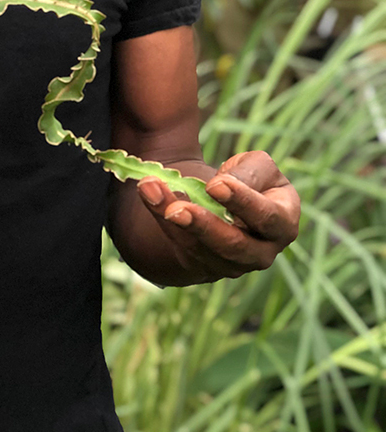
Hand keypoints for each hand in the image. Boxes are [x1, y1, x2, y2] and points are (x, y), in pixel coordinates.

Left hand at [137, 150, 299, 281]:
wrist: (223, 198)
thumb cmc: (248, 178)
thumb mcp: (257, 166)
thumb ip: (248, 172)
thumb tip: (223, 185)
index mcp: (283, 222)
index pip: (268, 217)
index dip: (243, 202)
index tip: (215, 184)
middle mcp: (262, 251)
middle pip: (234, 246)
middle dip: (204, 226)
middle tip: (178, 208)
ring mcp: (233, 264)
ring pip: (201, 249)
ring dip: (172, 222)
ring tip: (151, 191)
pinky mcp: (204, 266)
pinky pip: (181, 246)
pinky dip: (161, 218)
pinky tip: (148, 193)